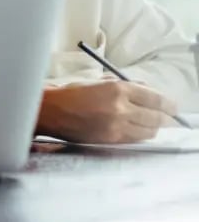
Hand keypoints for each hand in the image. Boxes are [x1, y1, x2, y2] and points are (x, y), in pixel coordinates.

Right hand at [36, 80, 179, 142]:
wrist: (49, 111)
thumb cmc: (70, 94)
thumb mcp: (98, 82)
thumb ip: (124, 85)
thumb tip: (147, 91)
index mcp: (117, 88)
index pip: (155, 98)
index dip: (169, 103)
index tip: (173, 106)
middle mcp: (119, 108)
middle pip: (156, 117)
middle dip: (166, 118)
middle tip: (170, 117)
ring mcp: (115, 126)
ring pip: (148, 131)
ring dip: (154, 128)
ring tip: (154, 124)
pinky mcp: (109, 139)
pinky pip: (134, 139)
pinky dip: (140, 135)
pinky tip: (138, 130)